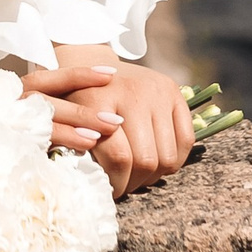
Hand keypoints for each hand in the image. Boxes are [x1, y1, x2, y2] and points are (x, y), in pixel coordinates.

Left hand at [28, 57, 193, 196]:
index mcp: (99, 99)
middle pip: (146, 160)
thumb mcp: (65, 117)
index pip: (118, 158)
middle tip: (123, 187)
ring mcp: (157, 91)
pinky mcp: (173, 91)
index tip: (108, 192)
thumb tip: (87, 182)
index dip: (115, 183)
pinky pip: (185, 140)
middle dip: (134, 183)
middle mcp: (133, 92)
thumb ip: (71, 145)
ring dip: (153, 176)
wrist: (91, 59)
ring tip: (138, 177)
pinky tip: (156, 163)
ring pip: (167, 157)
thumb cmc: (75, 97)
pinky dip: (174, 160)